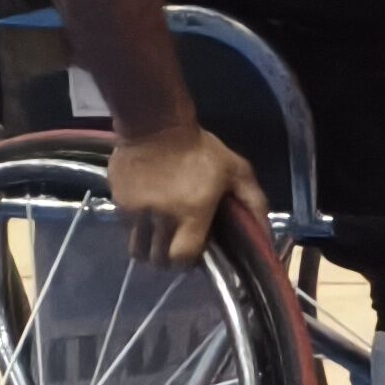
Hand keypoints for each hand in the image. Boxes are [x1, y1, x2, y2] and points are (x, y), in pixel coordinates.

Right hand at [108, 121, 261, 267]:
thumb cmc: (200, 149)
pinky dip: (135, 225)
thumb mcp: (236, 170)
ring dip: (147, 246)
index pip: (181, 258)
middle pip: (156, 259)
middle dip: (166, 258)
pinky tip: (144, 209)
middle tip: (173, 244)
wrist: (155, 123)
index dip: (185, 261)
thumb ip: (254, 202)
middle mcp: (160, 217)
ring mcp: (135, 210)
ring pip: (136, 247)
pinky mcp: (118, 200)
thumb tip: (266, 235)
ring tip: (156, 233)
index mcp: (191, 213)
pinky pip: (124, 225)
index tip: (189, 253)